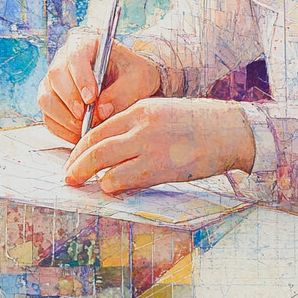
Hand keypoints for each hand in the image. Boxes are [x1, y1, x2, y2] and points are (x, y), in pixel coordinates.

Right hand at [37, 27, 160, 142]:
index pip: (75, 55)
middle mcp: (64, 59)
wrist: (131, 83)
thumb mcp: (138, 79)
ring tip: (84, 129)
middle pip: (55, 76)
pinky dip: (61, 129)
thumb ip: (122, 93)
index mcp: (86, 43)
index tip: (91, 98)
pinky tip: (79, 135)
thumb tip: (101, 111)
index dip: (80, 77)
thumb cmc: (134, 74)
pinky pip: (48, 117)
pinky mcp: (52, 102)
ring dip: (63, 117)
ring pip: (46, 98)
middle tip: (85, 117)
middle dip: (69, 100)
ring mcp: (55, 81)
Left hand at [64, 98, 255, 194]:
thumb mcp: (163, 113)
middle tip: (68, 177)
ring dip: (92, 178)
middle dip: (76, 164)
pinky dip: (112, 186)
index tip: (75, 158)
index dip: (81, 146)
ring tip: (89, 186)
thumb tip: (114, 149)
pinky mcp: (157, 167)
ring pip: (101, 164)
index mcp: (140, 109)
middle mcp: (139, 125)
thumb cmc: (200, 125)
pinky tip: (115, 189)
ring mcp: (147, 146)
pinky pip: (120, 180)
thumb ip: (138, 127)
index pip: (99, 127)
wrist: (229, 131)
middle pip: (93, 145)